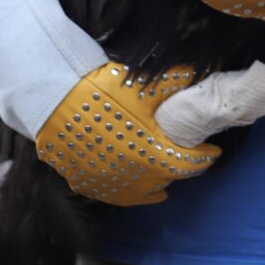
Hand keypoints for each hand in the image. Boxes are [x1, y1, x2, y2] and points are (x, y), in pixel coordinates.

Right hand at [36, 61, 220, 205]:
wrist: (52, 98)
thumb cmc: (103, 89)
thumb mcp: (144, 83)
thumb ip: (179, 80)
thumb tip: (210, 69)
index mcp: (154, 154)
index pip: (190, 163)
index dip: (205, 157)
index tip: (213, 151)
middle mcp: (133, 175)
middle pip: (168, 178)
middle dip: (183, 168)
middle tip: (191, 158)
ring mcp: (107, 182)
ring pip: (142, 192)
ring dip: (158, 184)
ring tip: (167, 178)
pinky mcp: (85, 182)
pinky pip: (114, 195)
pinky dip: (129, 192)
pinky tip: (136, 189)